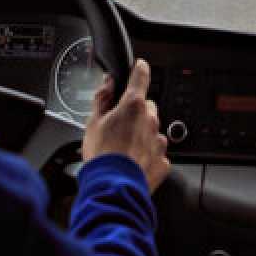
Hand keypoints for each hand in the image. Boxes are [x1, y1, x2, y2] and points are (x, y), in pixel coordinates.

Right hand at [83, 59, 170, 192]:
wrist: (112, 188)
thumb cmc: (101, 157)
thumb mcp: (92, 123)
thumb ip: (102, 99)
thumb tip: (107, 84)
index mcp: (133, 106)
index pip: (140, 77)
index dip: (139, 69)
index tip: (140, 66)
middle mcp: (150, 120)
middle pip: (146, 107)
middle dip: (135, 112)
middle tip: (119, 126)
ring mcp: (158, 140)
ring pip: (152, 130)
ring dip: (141, 134)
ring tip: (123, 149)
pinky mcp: (163, 160)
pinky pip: (156, 151)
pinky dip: (146, 154)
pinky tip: (132, 162)